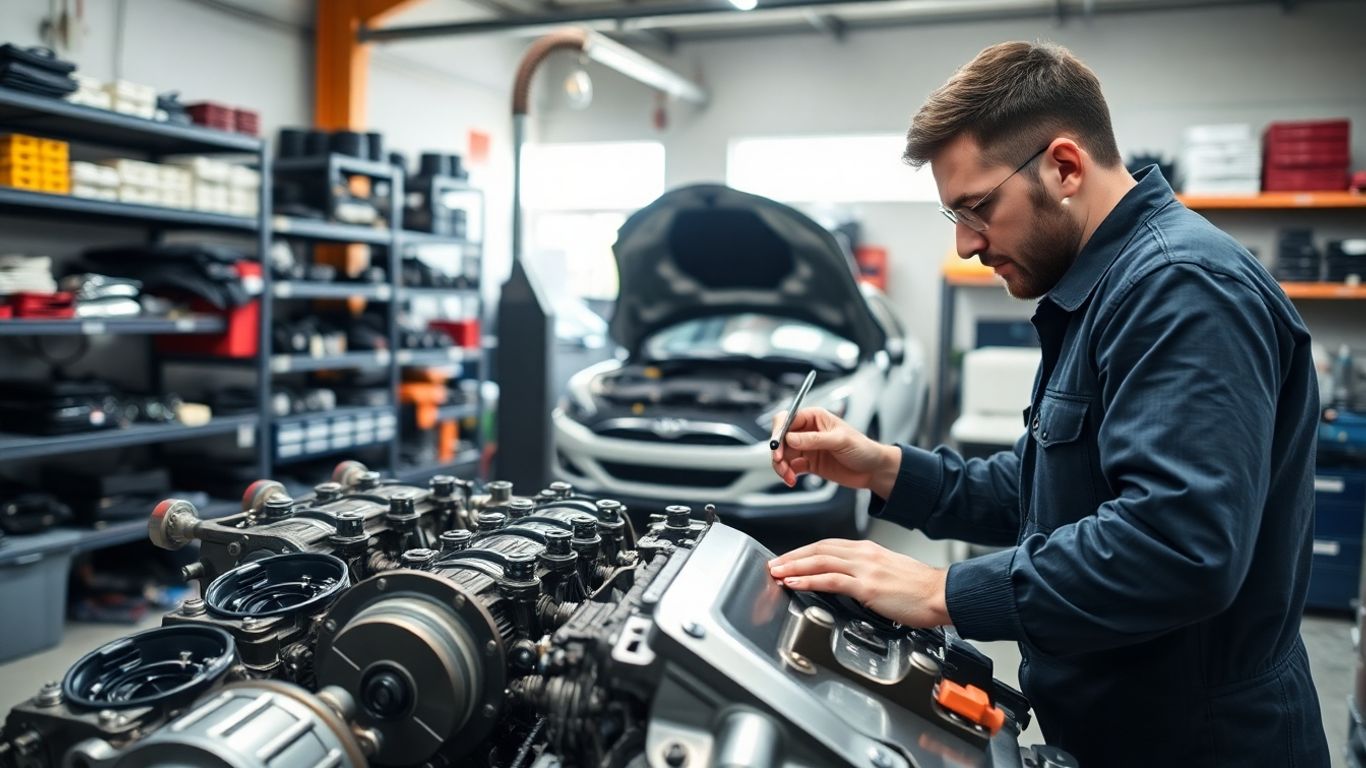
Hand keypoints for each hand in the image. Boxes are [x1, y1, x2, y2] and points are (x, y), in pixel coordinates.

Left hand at [768, 539, 948, 627]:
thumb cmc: (920, 588)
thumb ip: (866, 573)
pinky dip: (808, 580)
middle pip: (818, 549)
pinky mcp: (867, 586)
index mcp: (868, 550)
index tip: (788, 559)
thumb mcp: (888, 572)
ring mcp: (865, 569)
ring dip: (794, 567)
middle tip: (774, 564)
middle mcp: (863, 554)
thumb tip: (848, 582)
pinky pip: (830, 580)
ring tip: (777, 573)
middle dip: (792, 557)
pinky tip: (795, 583)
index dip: (804, 552)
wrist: (941, 593)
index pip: (827, 545)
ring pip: (820, 561)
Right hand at [771, 408, 900, 496]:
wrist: (873, 470)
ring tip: (788, 476)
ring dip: (781, 466)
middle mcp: (808, 431)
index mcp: (815, 418)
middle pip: (781, 437)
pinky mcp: (808, 463)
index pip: (787, 419)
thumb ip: (814, 439)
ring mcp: (807, 448)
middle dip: (777, 452)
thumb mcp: (840, 441)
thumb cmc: (863, 448)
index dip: (778, 431)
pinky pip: (790, 467)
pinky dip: (787, 474)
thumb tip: (790, 438)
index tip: (776, 446)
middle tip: (780, 463)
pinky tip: (792, 479)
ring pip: (783, 454)